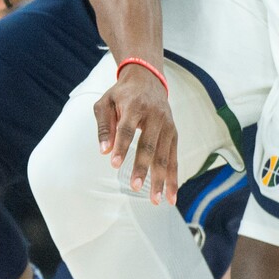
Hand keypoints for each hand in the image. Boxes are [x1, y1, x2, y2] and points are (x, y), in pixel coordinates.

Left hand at [94, 64, 176, 204]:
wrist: (147, 78)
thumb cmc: (122, 94)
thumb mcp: (106, 102)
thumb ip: (104, 126)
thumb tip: (104, 151)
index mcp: (134, 105)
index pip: (127, 128)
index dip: (121, 146)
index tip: (113, 164)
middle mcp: (154, 115)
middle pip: (149, 144)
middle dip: (142, 167)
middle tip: (133, 186)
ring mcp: (167, 125)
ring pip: (164, 155)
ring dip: (160, 179)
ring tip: (154, 200)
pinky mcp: (174, 133)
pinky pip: (174, 158)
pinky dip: (173, 177)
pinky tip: (170, 195)